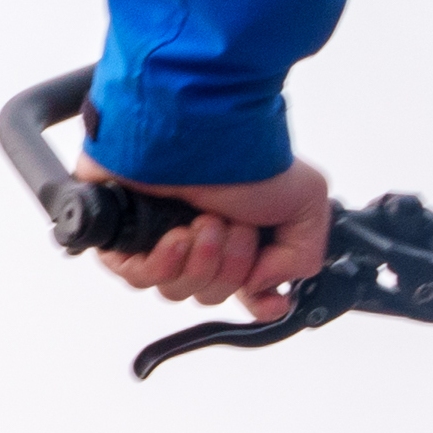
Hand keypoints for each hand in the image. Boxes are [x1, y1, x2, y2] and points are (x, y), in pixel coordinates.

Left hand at [88, 159, 331, 315]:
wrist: (198, 129)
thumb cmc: (245, 155)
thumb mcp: (307, 203)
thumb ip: (301, 257)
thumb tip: (263, 287)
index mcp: (241, 236)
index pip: (245, 290)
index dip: (258, 303)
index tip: (269, 300)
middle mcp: (201, 240)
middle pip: (211, 294)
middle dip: (229, 267)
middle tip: (231, 227)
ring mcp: (160, 239)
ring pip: (177, 291)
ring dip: (199, 262)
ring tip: (204, 222)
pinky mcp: (125, 238)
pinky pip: (139, 278)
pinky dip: (163, 263)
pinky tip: (175, 236)